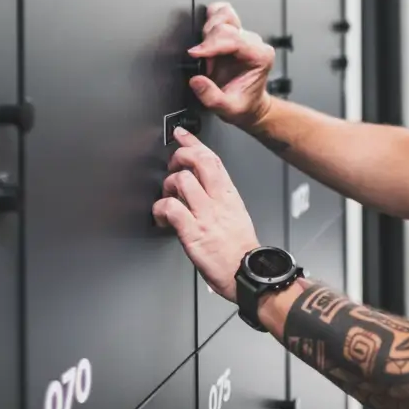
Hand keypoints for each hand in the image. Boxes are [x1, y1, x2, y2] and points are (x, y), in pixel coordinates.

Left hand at [153, 128, 259, 301]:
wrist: (248, 273)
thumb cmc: (241, 250)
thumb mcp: (236, 214)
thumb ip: (219, 198)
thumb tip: (200, 188)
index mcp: (229, 194)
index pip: (212, 158)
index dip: (194, 142)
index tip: (181, 134)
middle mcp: (218, 200)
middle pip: (198, 161)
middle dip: (180, 156)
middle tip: (172, 165)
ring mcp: (206, 215)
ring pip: (182, 181)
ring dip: (168, 185)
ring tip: (167, 196)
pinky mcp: (194, 233)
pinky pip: (171, 209)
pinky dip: (160, 209)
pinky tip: (161, 217)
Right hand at [188, 1, 274, 129]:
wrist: (250, 106)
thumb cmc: (244, 105)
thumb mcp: (228, 109)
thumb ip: (211, 97)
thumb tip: (196, 80)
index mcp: (260, 56)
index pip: (234, 39)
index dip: (211, 45)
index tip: (195, 54)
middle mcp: (254, 42)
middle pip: (227, 25)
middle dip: (208, 41)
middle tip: (203, 62)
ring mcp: (244, 36)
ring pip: (224, 14)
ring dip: (209, 29)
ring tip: (206, 50)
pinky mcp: (234, 33)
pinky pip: (221, 14)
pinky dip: (210, 20)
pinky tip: (206, 37)